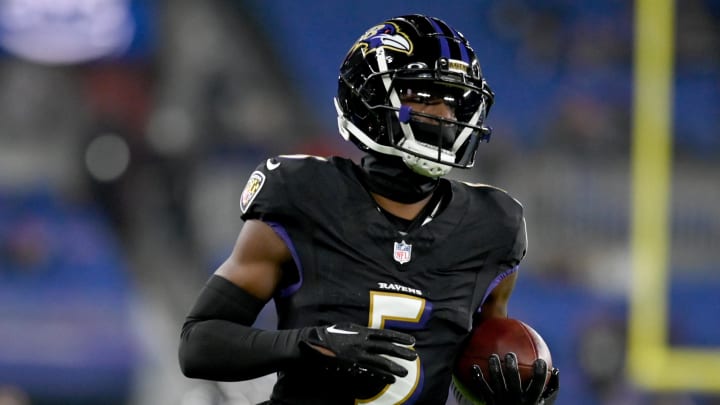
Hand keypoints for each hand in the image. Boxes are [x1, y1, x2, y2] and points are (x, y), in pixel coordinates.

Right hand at [299, 323, 416, 384]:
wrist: (311, 345)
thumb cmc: (326, 335)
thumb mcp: (345, 327)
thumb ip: (360, 331)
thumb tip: (371, 334)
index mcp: (361, 331)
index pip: (385, 335)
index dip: (399, 338)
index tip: (411, 341)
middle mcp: (362, 343)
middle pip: (386, 348)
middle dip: (402, 352)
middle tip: (414, 356)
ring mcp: (357, 356)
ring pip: (381, 362)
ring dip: (395, 367)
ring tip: (406, 372)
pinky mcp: (352, 367)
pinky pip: (371, 372)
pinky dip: (382, 375)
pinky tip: (391, 379)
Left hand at [472, 353, 558, 404]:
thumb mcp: (544, 403)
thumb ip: (551, 387)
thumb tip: (555, 370)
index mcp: (531, 401)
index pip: (537, 386)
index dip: (539, 374)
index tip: (540, 360)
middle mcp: (517, 402)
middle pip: (514, 383)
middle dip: (512, 368)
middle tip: (510, 354)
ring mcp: (502, 402)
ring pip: (497, 384)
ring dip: (494, 369)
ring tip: (493, 356)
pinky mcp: (491, 403)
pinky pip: (483, 389)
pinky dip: (477, 378)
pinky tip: (473, 366)